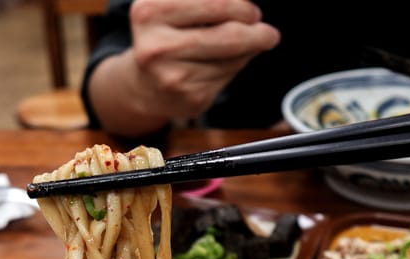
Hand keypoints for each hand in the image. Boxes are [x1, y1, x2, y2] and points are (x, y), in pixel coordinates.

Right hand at [87, 0, 279, 136]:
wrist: (143, 84)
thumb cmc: (166, 37)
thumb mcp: (173, 8)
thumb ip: (207, 4)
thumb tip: (250, 13)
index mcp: (150, 11)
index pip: (215, 3)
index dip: (241, 6)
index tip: (252, 12)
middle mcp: (156, 46)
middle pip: (230, 34)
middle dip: (256, 31)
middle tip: (266, 32)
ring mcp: (173, 76)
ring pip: (233, 57)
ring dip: (248, 50)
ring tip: (246, 44)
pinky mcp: (189, 97)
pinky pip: (228, 77)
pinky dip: (236, 67)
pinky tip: (225, 63)